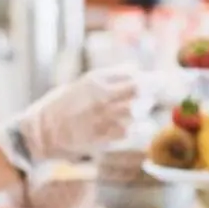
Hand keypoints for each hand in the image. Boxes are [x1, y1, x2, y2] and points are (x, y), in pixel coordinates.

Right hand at [10, 66, 142, 162]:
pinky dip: (141, 128)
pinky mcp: (107, 138)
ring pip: (139, 111)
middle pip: (142, 92)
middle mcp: (103, 99)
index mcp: (97, 82)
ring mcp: (106, 119)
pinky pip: (134, 131)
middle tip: (154, 93)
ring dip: (143, 109)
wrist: (43, 133)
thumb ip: (112, 76)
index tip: (165, 80)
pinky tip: (138, 126)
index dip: (155, 79)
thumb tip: (136, 69)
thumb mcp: (84, 83)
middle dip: (152, 92)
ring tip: (138, 109)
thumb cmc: (62, 105)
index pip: (136, 78)